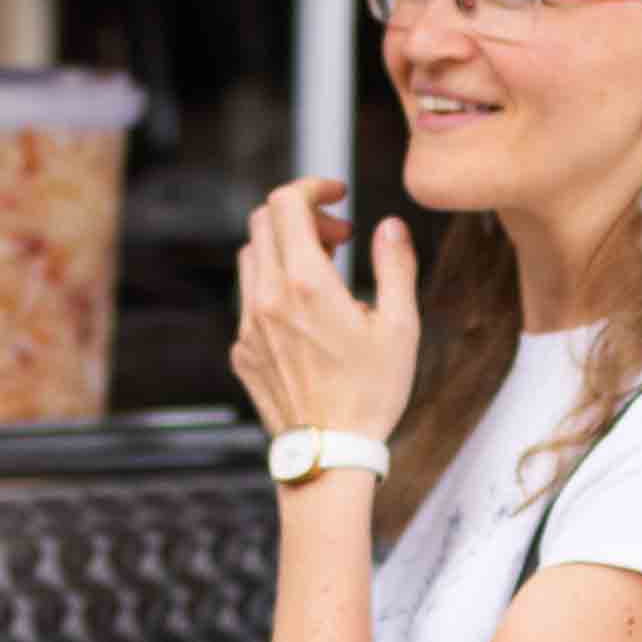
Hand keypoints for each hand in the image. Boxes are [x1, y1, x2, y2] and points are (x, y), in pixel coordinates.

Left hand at [233, 179, 420, 449]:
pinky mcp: (241, 350)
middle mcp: (268, 298)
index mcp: (307, 285)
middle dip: (303, 215)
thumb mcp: (400, 327)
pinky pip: (248, 298)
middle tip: (339, 239)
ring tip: (324, 274)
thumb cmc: (371, 394)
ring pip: (251, 257)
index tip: (338, 195)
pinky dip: (274, 285)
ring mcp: (248, 325)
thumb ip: (394, 266)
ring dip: (285, 249)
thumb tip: (389, 227)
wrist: (330, 454)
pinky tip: (306, 314)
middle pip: (264, 221)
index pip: (286, 203)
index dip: (312, 186)